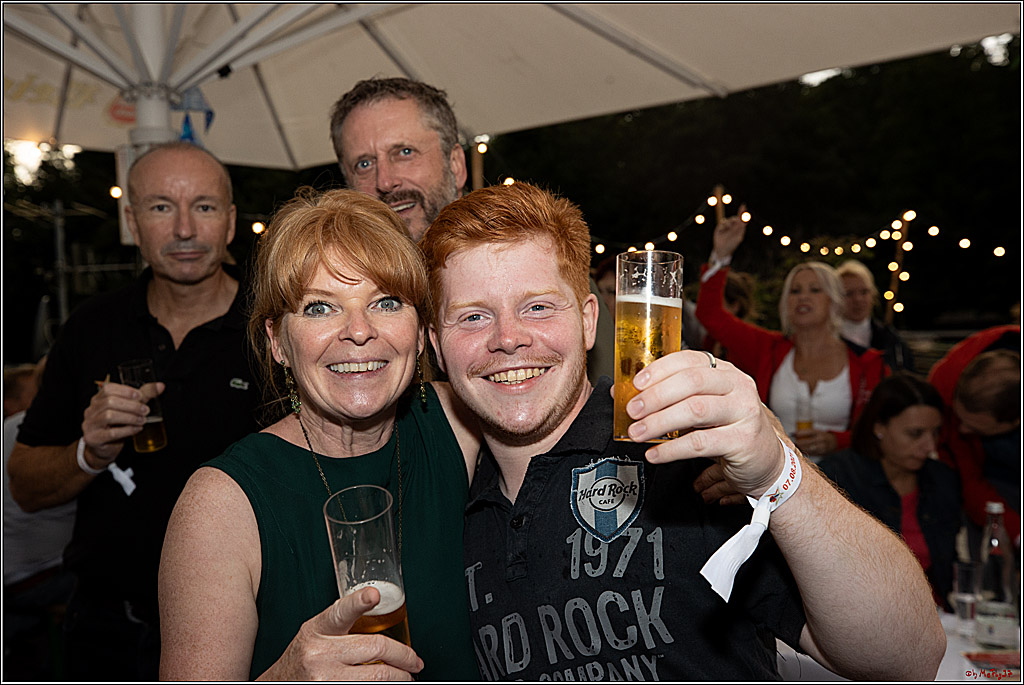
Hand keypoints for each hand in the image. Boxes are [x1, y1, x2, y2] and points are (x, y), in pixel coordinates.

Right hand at [80, 379, 164, 464]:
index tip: (140, 396)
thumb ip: (143, 396)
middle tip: (145, 411)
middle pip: (109, 402)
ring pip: (109, 416)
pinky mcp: (93, 438)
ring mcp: (90, 425)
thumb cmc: (116, 426)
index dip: (125, 390)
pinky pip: (111, 433)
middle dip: (131, 405)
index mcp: (98, 400)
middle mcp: (91, 410)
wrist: (104, 449)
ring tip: (142, 420)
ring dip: (130, 417)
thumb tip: (160, 386)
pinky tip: (137, 429)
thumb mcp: (129, 408)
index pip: (108, 389)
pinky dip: (127, 430)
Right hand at [263, 587, 422, 680]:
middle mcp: (320, 654)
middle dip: (404, 656)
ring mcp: (324, 678)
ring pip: (377, 676)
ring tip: (405, 677)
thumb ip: (343, 624)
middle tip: (414, 662)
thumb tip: (380, 617)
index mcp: (318, 630)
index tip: (374, 595)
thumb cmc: (302, 658)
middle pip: (375, 648)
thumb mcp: (315, 634)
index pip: (341, 612)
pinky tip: (387, 684)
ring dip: (399, 678)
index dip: (359, 602)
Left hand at [621, 350, 784, 497]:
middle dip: (656, 395)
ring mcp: (744, 412)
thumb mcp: (702, 407)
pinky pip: (701, 443)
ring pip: (695, 410)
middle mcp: (737, 386)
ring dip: (660, 421)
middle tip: (632, 411)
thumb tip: (622, 392)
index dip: (660, 369)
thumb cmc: (728, 430)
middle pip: (692, 382)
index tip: (636, 383)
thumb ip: (669, 398)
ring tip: (637, 433)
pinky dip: (672, 449)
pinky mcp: (743, 441)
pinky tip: (654, 454)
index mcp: (724, 372)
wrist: (766, 461)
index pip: (689, 360)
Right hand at [711, 204, 747, 260]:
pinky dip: (724, 225)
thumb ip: (741, 229)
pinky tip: (723, 229)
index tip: (743, 205)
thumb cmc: (732, 245)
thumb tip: (744, 222)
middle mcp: (733, 226)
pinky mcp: (720, 228)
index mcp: (739, 228)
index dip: (742, 212)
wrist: (722, 251)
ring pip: (728, 220)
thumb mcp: (738, 237)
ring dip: (729, 222)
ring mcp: (726, 227)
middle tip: (736, 220)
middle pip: (735, 218)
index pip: (741, 218)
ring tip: (729, 227)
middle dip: (735, 218)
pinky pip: (723, 222)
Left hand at [793, 429, 836, 455]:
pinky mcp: (822, 453)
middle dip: (799, 442)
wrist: (834, 442)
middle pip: (808, 441)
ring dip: (801, 448)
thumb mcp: (816, 432)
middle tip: (792, 442)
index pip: (808, 432)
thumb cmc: (821, 436)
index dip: (799, 433)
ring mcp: (822, 447)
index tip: (792, 434)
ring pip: (809, 448)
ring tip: (795, 448)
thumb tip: (792, 433)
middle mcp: (821, 439)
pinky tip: (800, 452)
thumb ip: (805, 432)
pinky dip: (805, 452)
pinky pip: (812, 453)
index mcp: (819, 432)